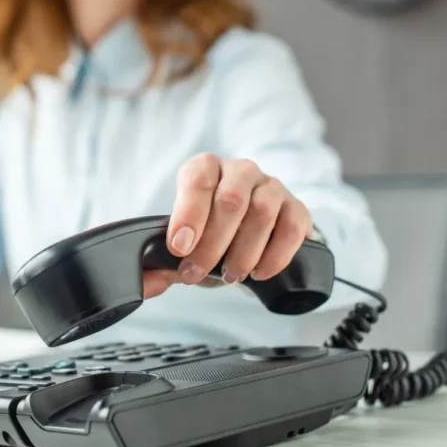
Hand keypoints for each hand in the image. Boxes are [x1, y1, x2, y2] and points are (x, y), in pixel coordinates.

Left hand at [143, 153, 312, 298]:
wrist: (245, 234)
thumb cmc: (206, 234)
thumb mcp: (183, 240)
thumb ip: (163, 259)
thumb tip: (150, 279)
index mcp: (205, 168)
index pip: (198, 180)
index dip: (188, 214)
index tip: (178, 248)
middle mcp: (240, 170)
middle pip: (231, 199)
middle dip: (212, 243)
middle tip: (196, 272)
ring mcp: (271, 186)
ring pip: (262, 211)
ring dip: (243, 251)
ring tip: (229, 276)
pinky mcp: (296, 207)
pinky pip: (291, 227)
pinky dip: (275, 255)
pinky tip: (258, 273)